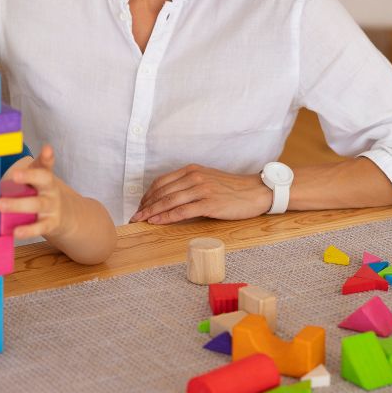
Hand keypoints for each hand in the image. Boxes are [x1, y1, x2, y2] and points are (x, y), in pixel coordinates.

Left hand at [0, 145, 74, 239]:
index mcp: (45, 177)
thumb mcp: (34, 183)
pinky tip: (16, 232)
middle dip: (29, 176)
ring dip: (18, 205)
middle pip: (44, 179)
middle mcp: (50, 189)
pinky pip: (39, 227)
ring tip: (0, 205)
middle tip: (13, 175)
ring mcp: (52, 206)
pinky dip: (28, 230)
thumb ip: (18, 177)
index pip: (46, 164)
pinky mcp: (51, 224)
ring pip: (37, 204)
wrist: (65, 216)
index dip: (47, 156)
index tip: (47, 149)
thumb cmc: (40, 195)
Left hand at [130, 164, 271, 224]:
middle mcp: (194, 177)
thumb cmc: (233, 189)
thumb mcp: (208, 180)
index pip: (162, 182)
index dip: (148, 195)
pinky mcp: (209, 203)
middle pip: (162, 192)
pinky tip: (156, 222)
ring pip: (168, 201)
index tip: (140, 206)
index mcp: (192, 170)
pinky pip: (181, 211)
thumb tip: (170, 198)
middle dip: (145, 205)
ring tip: (140, 221)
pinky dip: (166, 217)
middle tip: (134, 217)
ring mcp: (201, 189)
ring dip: (151, 212)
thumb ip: (190, 185)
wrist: (256, 192)